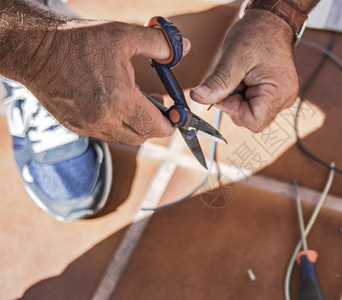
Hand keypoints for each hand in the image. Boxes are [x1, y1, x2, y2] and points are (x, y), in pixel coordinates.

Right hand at [20, 20, 189, 144]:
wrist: (34, 51)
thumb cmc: (78, 42)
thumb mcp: (124, 35)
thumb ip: (159, 45)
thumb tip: (183, 48)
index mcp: (119, 101)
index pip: (156, 129)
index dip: (171, 124)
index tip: (175, 114)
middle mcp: (103, 120)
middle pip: (142, 137)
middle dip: (154, 125)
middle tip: (159, 106)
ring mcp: (87, 126)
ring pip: (122, 138)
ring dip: (135, 126)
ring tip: (137, 102)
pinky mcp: (74, 126)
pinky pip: (104, 134)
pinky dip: (115, 125)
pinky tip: (115, 105)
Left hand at [190, 9, 298, 132]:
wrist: (270, 22)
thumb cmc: (258, 34)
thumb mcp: (234, 57)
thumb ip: (217, 82)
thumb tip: (198, 98)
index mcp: (279, 93)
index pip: (253, 121)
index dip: (233, 111)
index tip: (224, 93)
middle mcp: (284, 99)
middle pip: (251, 119)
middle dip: (235, 103)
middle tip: (232, 80)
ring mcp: (281, 98)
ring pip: (250, 112)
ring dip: (238, 99)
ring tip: (241, 76)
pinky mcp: (274, 95)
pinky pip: (254, 104)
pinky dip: (243, 95)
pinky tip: (245, 78)